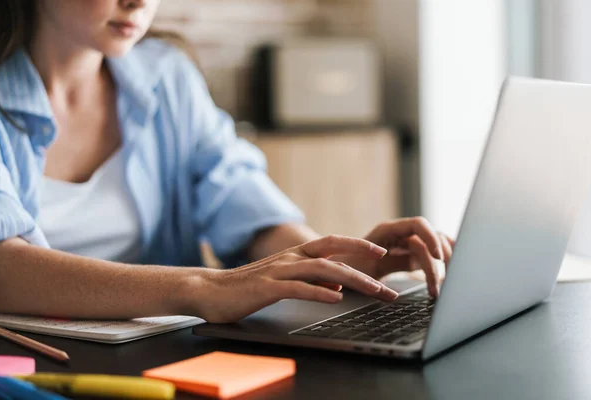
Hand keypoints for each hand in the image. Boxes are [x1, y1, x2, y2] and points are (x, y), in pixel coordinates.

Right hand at [191, 235, 398, 322]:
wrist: (209, 290)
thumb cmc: (246, 287)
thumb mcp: (284, 281)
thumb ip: (310, 280)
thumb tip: (337, 284)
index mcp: (295, 255)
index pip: (332, 244)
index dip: (358, 246)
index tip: (381, 252)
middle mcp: (290, 258)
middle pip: (333, 253)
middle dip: (364, 260)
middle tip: (387, 272)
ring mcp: (278, 271)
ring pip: (322, 270)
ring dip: (351, 279)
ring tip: (373, 290)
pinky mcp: (267, 288)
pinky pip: (298, 288)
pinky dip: (320, 292)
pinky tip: (336, 298)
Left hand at [335, 217, 454, 297]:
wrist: (332, 271)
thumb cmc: (344, 270)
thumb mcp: (365, 271)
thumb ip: (389, 268)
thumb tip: (408, 276)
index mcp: (387, 231)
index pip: (418, 225)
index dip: (432, 238)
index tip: (439, 258)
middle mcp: (399, 234)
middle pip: (430, 239)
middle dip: (440, 260)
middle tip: (439, 286)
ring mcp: (405, 244)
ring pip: (433, 248)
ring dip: (442, 266)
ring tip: (440, 289)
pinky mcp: (408, 256)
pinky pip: (429, 257)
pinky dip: (440, 265)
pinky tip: (448, 277)